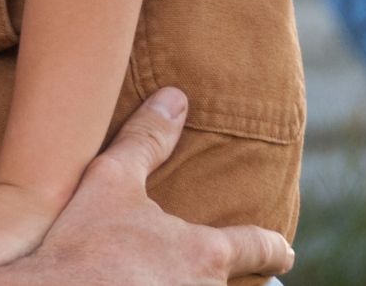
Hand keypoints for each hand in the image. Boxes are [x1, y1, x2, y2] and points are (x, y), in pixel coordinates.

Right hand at [0, 89, 292, 285]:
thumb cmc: (80, 243)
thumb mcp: (110, 180)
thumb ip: (147, 140)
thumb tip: (176, 98)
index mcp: (203, 253)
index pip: (257, 248)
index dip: (272, 249)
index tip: (284, 253)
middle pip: (222, 285)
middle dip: (208, 278)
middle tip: (188, 270)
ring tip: (155, 278)